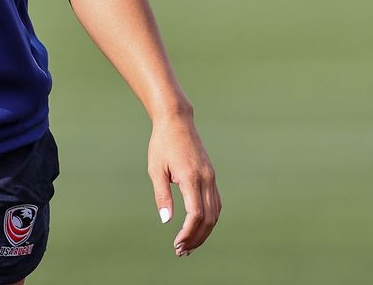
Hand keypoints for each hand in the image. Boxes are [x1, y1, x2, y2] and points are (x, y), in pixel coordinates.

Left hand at [147, 114, 220, 256]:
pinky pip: (216, 203)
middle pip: (208, 218)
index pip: (195, 214)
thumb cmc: (162, 144)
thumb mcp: (155, 169)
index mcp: (191, 177)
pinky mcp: (211, 176)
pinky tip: (198, 228)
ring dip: (204, 232)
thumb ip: (162, 195)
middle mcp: (206, 179)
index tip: (177, 244)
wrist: (177, 121)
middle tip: (181, 251)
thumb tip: (166, 221)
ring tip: (189, 245)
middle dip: (196, 238)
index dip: (188, 233)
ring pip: (215, 213)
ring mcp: (211, 177)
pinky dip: (209, 219)